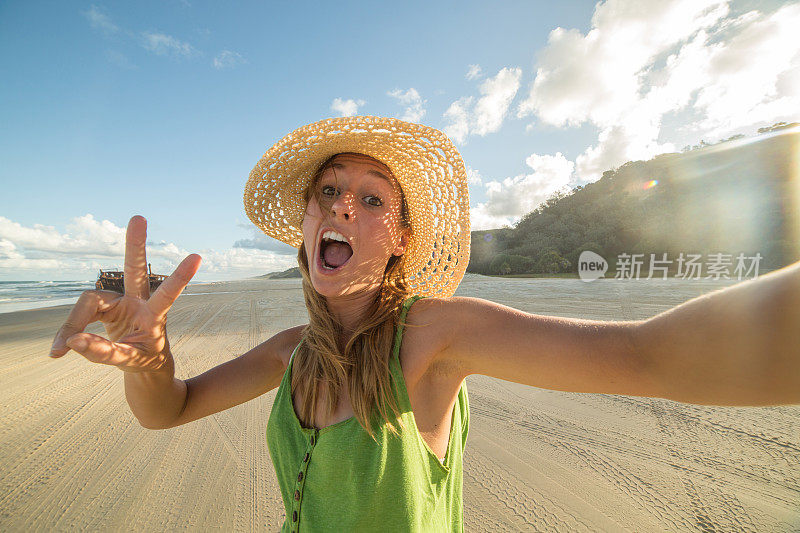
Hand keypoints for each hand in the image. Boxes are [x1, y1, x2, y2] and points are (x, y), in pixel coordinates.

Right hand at [49, 215, 201, 373]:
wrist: (144, 362)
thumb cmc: (145, 358)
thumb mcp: (130, 361)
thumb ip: (104, 353)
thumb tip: (73, 341)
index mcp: (154, 315)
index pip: (167, 294)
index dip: (180, 277)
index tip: (197, 257)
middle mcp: (138, 302)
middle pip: (135, 269)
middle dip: (135, 245)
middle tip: (139, 218)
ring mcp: (121, 301)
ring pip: (89, 301)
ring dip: (73, 324)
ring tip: (58, 351)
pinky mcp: (106, 306)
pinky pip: (81, 313)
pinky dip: (69, 330)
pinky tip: (58, 350)